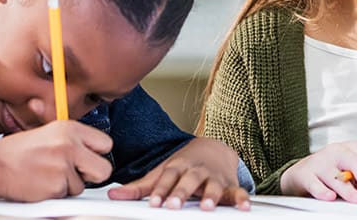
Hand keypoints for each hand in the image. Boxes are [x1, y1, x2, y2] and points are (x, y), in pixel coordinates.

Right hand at [0, 120, 112, 201]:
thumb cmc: (16, 151)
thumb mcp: (48, 133)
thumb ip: (72, 141)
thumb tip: (92, 154)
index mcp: (70, 129)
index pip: (106, 144)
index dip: (97, 155)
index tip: (87, 160)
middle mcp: (70, 145)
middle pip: (104, 169)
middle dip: (92, 176)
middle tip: (74, 175)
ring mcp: (63, 166)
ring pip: (81, 187)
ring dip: (66, 186)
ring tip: (45, 176)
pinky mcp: (55, 186)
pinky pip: (65, 197)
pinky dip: (54, 195)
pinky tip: (39, 184)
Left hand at [107, 137, 250, 210]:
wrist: (213, 149)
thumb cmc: (184, 166)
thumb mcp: (162, 172)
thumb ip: (139, 187)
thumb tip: (113, 195)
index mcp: (177, 167)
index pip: (167, 179)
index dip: (160, 191)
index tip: (154, 203)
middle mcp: (196, 171)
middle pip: (189, 181)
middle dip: (182, 193)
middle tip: (174, 205)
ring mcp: (214, 177)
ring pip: (213, 186)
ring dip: (211, 195)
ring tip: (206, 207)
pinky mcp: (231, 185)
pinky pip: (238, 192)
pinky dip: (241, 199)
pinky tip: (242, 206)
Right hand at [278, 141, 356, 203]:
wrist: (300, 173)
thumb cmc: (330, 173)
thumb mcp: (353, 175)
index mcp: (352, 149)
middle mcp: (337, 151)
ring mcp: (320, 161)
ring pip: (337, 176)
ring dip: (349, 190)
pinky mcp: (305, 173)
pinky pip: (315, 184)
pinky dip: (323, 191)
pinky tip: (330, 197)